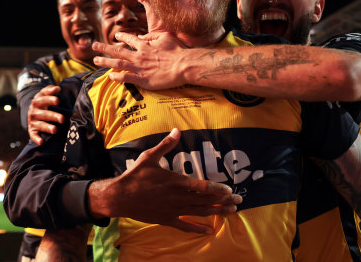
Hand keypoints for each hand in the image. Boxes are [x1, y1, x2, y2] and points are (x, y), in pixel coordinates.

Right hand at [27, 85, 64, 144]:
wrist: (32, 112)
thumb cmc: (43, 102)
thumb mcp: (44, 94)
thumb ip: (50, 90)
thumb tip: (57, 88)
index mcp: (37, 101)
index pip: (43, 99)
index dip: (50, 99)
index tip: (58, 100)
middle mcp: (34, 111)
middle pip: (43, 113)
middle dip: (53, 116)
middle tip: (62, 119)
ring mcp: (32, 121)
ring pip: (40, 124)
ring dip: (47, 127)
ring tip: (55, 130)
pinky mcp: (32, 130)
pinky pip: (33, 135)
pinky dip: (36, 139)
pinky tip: (42, 142)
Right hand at [87, 128, 242, 233]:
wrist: (120, 197)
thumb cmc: (135, 176)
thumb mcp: (150, 156)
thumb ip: (166, 144)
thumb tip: (177, 130)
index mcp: (175, 182)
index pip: (202, 187)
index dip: (217, 189)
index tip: (230, 190)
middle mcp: (177, 198)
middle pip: (205, 200)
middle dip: (224, 201)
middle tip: (240, 200)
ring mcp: (173, 210)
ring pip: (200, 212)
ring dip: (217, 212)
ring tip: (233, 212)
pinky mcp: (167, 219)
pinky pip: (185, 226)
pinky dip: (198, 228)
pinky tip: (211, 230)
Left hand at [92, 31, 188, 89]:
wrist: (183, 65)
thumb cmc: (177, 51)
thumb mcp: (165, 37)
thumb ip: (152, 36)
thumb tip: (142, 37)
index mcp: (145, 46)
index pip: (130, 39)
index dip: (122, 37)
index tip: (116, 36)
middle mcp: (139, 56)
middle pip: (118, 51)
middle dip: (104, 48)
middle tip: (94, 46)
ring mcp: (140, 68)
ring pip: (118, 64)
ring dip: (106, 62)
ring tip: (96, 60)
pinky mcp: (144, 80)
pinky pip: (127, 78)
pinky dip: (117, 77)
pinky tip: (110, 76)